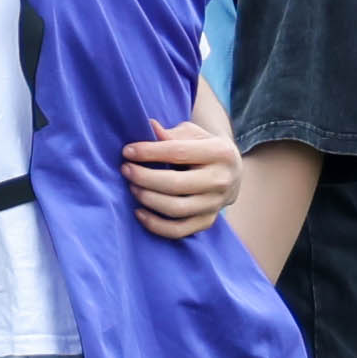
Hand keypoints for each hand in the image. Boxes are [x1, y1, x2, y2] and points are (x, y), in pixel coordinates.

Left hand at [123, 105, 242, 241]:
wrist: (230, 171)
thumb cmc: (203, 147)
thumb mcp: (193, 134)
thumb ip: (172, 133)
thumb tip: (150, 127)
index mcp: (219, 152)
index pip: (178, 152)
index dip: (149, 152)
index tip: (127, 151)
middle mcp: (221, 180)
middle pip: (176, 184)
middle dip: (144, 177)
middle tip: (126, 170)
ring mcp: (215, 204)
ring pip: (176, 209)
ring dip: (148, 199)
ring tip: (132, 187)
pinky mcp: (208, 221)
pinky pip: (179, 230)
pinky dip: (156, 225)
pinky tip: (139, 212)